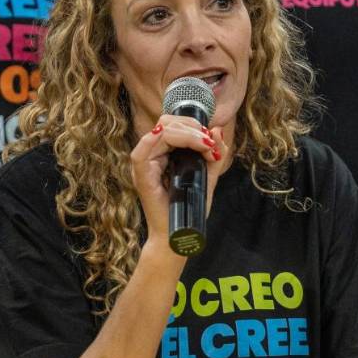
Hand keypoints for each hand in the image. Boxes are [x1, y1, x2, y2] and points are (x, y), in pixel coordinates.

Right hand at [130, 115, 227, 243]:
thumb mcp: (208, 176)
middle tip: (207, 142)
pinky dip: (163, 140)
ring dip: (186, 134)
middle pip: (165, 123)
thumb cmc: (190, 208)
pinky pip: (143, 151)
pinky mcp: (141, 176)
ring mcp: (144, 165)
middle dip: (191, 126)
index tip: (210, 139)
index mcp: (163, 154)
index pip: (172, 125)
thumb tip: (216, 130)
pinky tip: (184, 143)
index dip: (192, 125)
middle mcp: (151, 156)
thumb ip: (214, 155)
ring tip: (204, 145)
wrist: (180, 234)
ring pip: (159, 132)